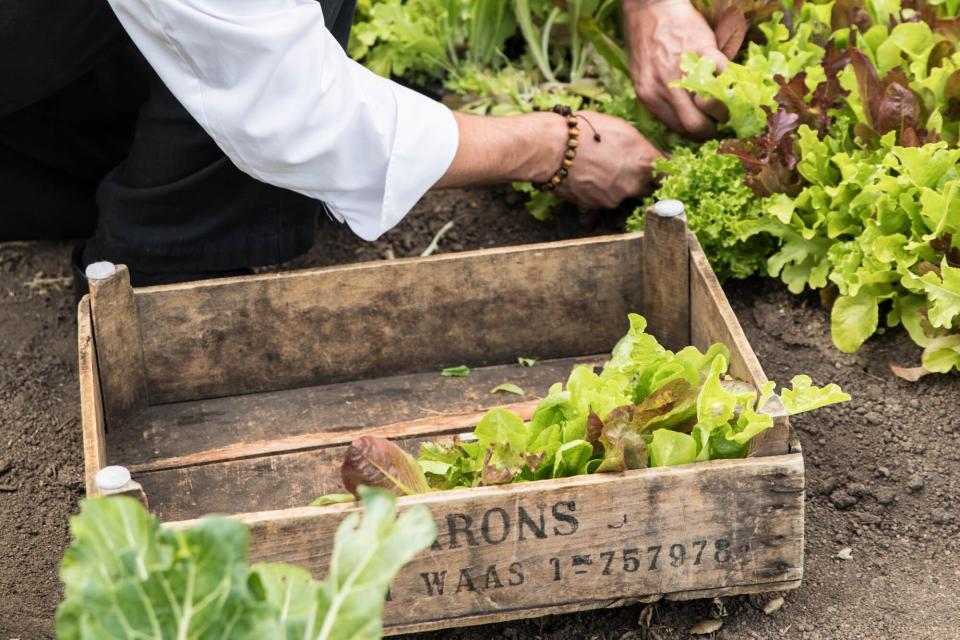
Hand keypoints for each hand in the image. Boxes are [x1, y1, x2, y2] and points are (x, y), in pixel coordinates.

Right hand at [435, 110, 661, 207]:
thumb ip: (641, 147)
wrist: (550, 147)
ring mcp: (615, 198)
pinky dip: (600, 192)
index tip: (662, 169)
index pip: (670, 173)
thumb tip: (652, 157)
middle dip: (642, 180)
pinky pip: (605, 201)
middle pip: (649, 188)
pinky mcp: (597, 207)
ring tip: (600, 168)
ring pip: (624, 195)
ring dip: (618, 186)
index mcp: (645, 161)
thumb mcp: (621, 129)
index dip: (665, 171)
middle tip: (628, 167)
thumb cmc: (584, 130)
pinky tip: (589, 177)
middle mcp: (634, 184)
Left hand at [623, 0, 727, 137]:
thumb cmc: (646, 42)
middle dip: (711, 129)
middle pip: (695, 126)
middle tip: (718, 121)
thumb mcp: (643, 76)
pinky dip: (731, 80)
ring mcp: (684, 70)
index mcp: (649, 97)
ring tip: (725, 101)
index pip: (678, 130)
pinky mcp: (703, 51)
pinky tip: (729, 79)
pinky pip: (724, 75)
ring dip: (724, 109)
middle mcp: (664, 88)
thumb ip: (660, 98)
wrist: (650, 8)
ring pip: (711, 107)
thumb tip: (681, 118)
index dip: (696, 132)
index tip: (706, 127)